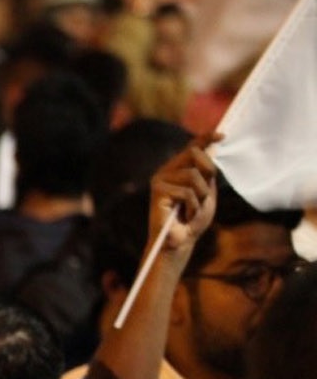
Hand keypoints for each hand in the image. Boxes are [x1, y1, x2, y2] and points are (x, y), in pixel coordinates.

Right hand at [151, 133, 221, 254]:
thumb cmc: (193, 220)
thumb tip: (212, 149)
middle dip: (208, 171)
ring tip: (193, 210)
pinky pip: (187, 192)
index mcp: (177, 170)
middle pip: (194, 154)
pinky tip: (185, 216)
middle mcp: (166, 172)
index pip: (191, 147)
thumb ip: (207, 174)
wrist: (180, 242)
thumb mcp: (206, 192)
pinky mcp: (157, 192)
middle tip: (205, 194)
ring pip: (193, 176)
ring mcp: (160, 181)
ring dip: (201, 196)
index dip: (206, 138)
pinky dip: (192, 207)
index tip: (222, 136)